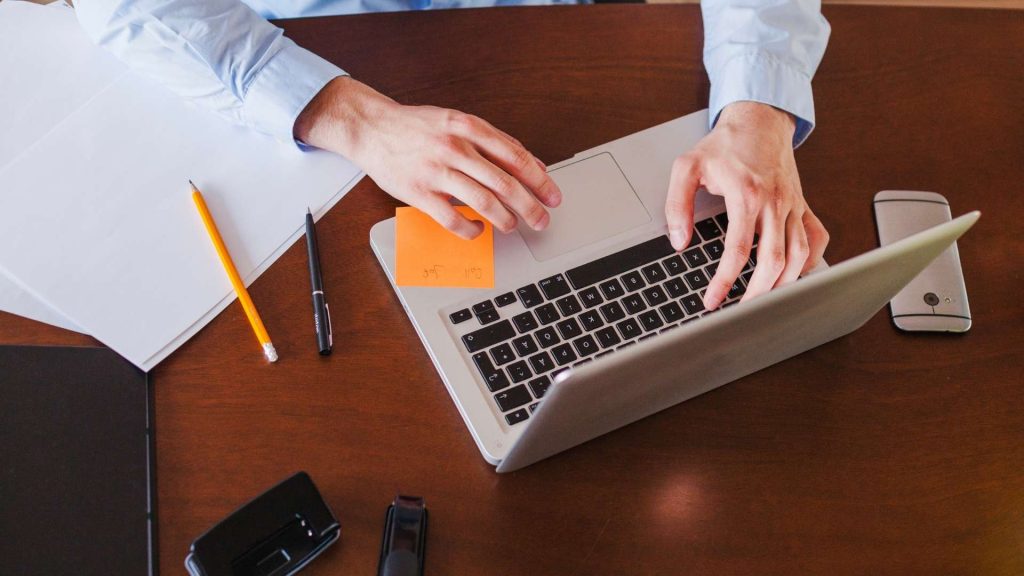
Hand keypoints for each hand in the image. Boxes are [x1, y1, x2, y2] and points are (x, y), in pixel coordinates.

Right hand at [295, 76, 560, 238]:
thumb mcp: (458, 122)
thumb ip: (494, 143)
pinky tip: (478, 230)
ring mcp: (436, 171)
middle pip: (504, 183)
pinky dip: (470, 229)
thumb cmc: (418, 127)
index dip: (539, 179)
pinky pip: (452, 219)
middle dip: (529, 206)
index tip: (553, 196)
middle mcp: (455, 147)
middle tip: (542, 220)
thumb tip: (533, 165)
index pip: (515, 156)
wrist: (372, 128)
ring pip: (482, 202)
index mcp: (468, 126)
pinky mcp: (419, 193)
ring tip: (512, 226)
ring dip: (504, 219)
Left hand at [665, 101, 828, 310]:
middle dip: (758, 294)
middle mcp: (776, 203)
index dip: (724, 281)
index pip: (738, 251)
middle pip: (774, 261)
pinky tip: (796, 275)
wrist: (760, 119)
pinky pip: (816, 237)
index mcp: (747, 195)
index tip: (712, 301)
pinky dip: (811, 260)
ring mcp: (793, 204)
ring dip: (784, 284)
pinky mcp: (803, 204)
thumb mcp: (687, 166)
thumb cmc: (723, 144)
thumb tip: (679, 240)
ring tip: (764, 302)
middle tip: (740, 313)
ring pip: (800, 255)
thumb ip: (677, 204)